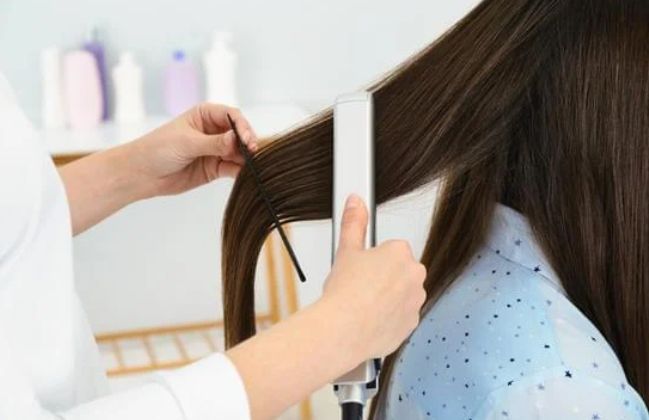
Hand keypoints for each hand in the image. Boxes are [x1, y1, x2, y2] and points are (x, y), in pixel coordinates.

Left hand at [127, 103, 257, 197]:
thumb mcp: (187, 142)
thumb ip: (214, 143)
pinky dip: (241, 171)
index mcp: (206, 115)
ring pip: (239, 153)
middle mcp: (214, 131)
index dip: (243, 127)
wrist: (142, 174)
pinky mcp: (216, 168)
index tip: (247, 140)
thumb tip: (237, 139)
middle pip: (240, 135)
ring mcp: (216, 150)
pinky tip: (245, 174)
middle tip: (254, 154)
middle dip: (248, 144)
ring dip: (247, 159)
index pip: (232, 116)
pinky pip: (233, 168)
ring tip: (253, 166)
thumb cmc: (158, 149)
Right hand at [321, 194, 426, 358]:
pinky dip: (388, 318)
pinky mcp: (412, 324)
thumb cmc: (346, 293)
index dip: (372, 260)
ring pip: (401, 295)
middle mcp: (414, 275)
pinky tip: (369, 320)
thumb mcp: (345, 250)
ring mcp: (416, 301)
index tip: (360, 269)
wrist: (345, 330)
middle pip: (398, 272)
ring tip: (362, 305)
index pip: (390, 250)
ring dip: (387, 298)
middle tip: (359, 286)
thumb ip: (354, 223)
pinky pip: (401, 317)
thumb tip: (356, 202)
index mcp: (400, 253)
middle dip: (382, 278)